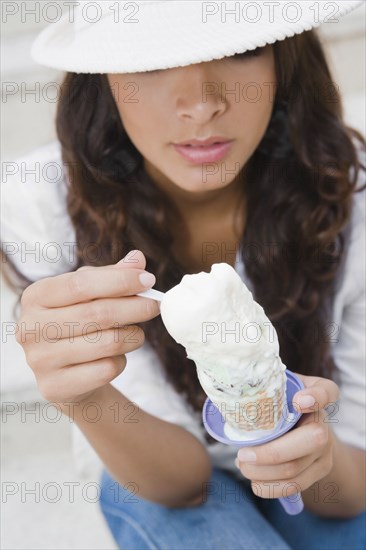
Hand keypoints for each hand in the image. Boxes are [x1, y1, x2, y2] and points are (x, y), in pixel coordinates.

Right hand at [16, 250, 159, 405]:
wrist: (67, 375)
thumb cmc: (80, 324)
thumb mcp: (91, 294)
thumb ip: (113, 275)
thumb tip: (138, 258)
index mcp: (36, 296)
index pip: (81, 284)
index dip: (119, 280)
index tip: (149, 280)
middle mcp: (31, 327)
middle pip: (98, 313)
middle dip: (135, 307)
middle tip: (155, 305)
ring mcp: (40, 360)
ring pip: (107, 343)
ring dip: (133, 336)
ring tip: (136, 333)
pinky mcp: (55, 387)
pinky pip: (106, 370)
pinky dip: (121, 362)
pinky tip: (116, 357)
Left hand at [235, 373, 339, 498]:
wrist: (303, 428)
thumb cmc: (281, 402)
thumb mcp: (278, 386)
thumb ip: (265, 384)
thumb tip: (231, 392)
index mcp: (317, 395)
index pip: (325, 391)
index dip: (315, 397)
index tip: (298, 402)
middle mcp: (325, 423)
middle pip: (310, 440)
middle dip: (270, 453)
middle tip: (241, 454)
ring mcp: (326, 450)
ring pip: (295, 468)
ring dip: (262, 472)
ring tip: (242, 466)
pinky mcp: (319, 471)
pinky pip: (295, 486)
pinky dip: (270, 487)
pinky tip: (254, 481)